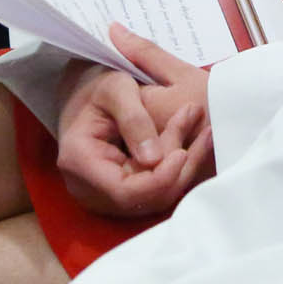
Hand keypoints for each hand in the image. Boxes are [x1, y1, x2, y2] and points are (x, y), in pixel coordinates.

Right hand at [53, 30, 214, 219]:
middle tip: (195, 127)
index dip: (158, 179)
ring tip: (203, 132)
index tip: (183, 153)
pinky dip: (178, 168)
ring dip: (183, 167)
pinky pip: (157, 191)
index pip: (124, 191)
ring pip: (155, 197)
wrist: (87, 92)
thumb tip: (153, 160)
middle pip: (144, 197)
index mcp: (79, 162)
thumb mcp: (116, 88)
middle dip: (176, 167)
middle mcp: (88, 188)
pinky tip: (195, 143)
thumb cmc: (99, 85)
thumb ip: (134, 120)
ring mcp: (105, 195)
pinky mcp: (123, 193)